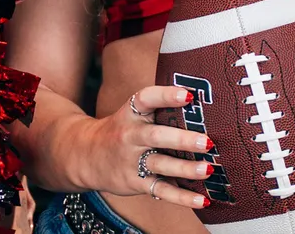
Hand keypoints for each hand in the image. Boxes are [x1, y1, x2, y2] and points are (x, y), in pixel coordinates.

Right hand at [76, 85, 211, 209]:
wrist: (86, 155)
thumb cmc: (122, 130)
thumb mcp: (133, 113)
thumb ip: (160, 108)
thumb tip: (203, 106)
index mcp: (131, 113)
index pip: (147, 99)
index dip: (167, 96)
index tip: (188, 95)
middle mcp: (131, 136)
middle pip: (156, 136)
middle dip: (182, 139)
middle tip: (207, 142)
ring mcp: (132, 161)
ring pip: (160, 164)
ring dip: (185, 168)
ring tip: (207, 169)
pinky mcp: (136, 182)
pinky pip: (161, 190)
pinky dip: (182, 197)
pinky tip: (202, 199)